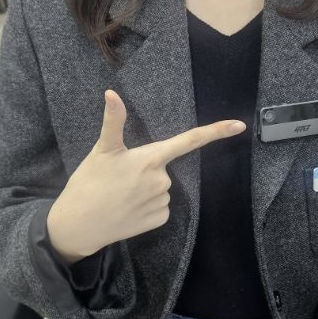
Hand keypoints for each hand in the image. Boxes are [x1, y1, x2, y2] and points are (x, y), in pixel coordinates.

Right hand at [47, 89, 246, 263]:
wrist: (78, 225)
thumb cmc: (88, 183)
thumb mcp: (101, 150)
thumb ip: (113, 121)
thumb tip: (111, 93)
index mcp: (150, 158)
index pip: (188, 141)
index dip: (215, 132)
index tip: (239, 125)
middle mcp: (161, 180)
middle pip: (163, 169)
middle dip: (146, 171)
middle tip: (118, 179)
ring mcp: (162, 201)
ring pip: (161, 188)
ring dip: (145, 190)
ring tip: (119, 195)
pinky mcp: (160, 220)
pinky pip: (160, 207)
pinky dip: (147, 207)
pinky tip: (128, 209)